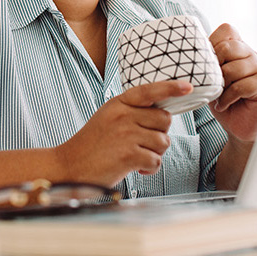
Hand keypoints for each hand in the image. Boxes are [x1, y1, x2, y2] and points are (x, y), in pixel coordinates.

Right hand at [55, 80, 192, 186]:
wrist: (69, 167)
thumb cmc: (92, 145)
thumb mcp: (108, 117)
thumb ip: (131, 112)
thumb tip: (163, 115)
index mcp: (118, 103)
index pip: (150, 90)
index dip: (171, 87)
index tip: (188, 86)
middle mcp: (123, 115)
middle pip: (165, 119)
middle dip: (160, 134)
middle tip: (144, 144)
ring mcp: (126, 134)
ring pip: (163, 141)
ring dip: (155, 153)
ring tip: (136, 157)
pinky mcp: (128, 155)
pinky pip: (156, 160)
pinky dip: (149, 168)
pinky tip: (136, 168)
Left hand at [209, 24, 256, 142]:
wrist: (238, 126)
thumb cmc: (223, 99)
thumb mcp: (209, 78)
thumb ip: (205, 63)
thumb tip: (185, 53)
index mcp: (239, 48)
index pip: (227, 30)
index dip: (212, 42)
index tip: (205, 61)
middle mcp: (252, 54)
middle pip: (228, 47)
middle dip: (214, 65)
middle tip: (210, 82)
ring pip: (233, 68)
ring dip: (220, 85)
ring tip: (217, 95)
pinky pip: (240, 86)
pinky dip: (227, 98)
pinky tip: (224, 104)